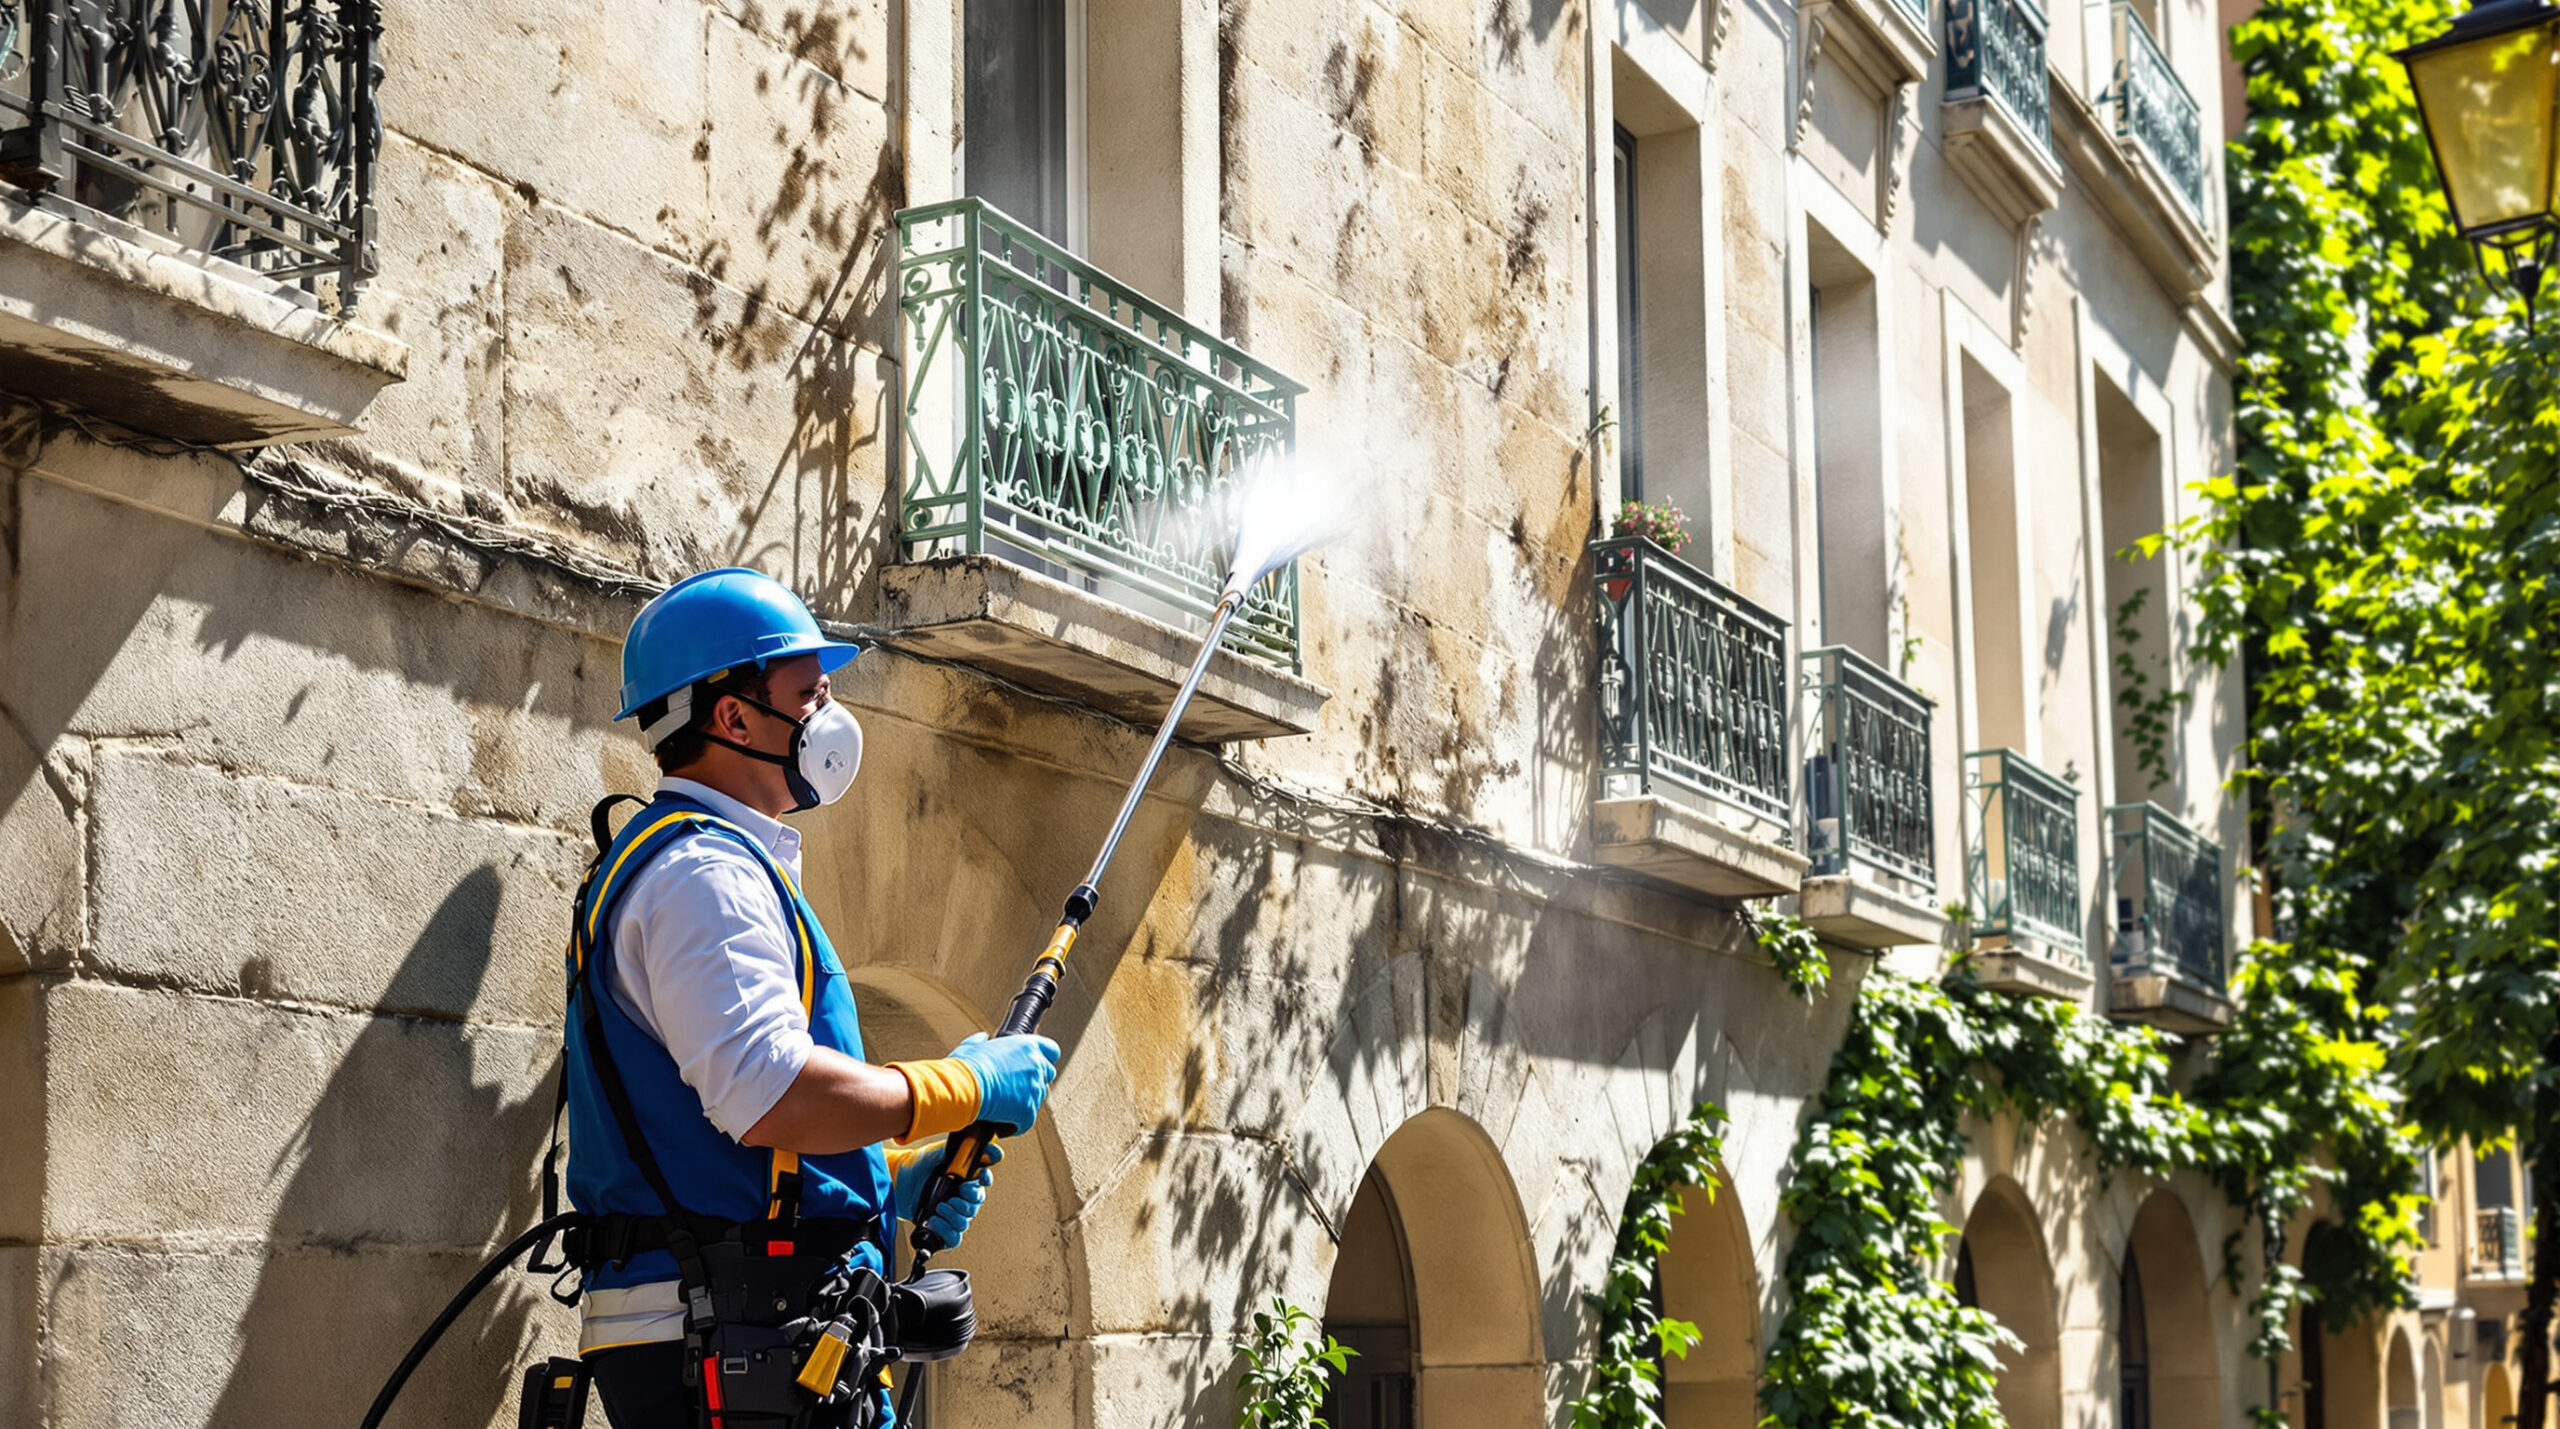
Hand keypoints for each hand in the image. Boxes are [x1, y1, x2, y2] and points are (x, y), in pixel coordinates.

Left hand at [891, 1139, 1001, 1247]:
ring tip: (939, 1207)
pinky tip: (934, 1220)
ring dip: (952, 1215)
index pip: (985, 1180)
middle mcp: (963, 1198)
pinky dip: (945, 1230)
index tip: (980, 1177)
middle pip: (977, 1204)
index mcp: (966, 1178)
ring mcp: (953, 1215)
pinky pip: (954, 1237)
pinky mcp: (943, 1230)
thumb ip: (963, 1151)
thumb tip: (991, 1151)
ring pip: (965, 1222)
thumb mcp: (940, 1153)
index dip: (985, 1180)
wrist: (898, 1182)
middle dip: (966, 1200)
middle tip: (953, 1195)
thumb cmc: (920, 1166)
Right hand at [946, 1031, 1061, 1134]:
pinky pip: (1027, 1121)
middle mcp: (1035, 1065)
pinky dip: (1015, 1125)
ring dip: (1024, 1103)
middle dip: (1034, 1081)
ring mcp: (1034, 1089)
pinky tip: (1001, 1123)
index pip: (1051, 1050)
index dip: (1044, 1058)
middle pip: (1048, 1075)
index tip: (1037, 1064)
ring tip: (1004, 1106)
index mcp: (1026, 1046)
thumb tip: (981, 1039)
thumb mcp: (972, 1047)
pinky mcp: (1028, 1111)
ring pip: (1038, 1099)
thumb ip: (981, 1041)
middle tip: (1016, 1088)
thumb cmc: (966, 1068)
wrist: (964, 1088)